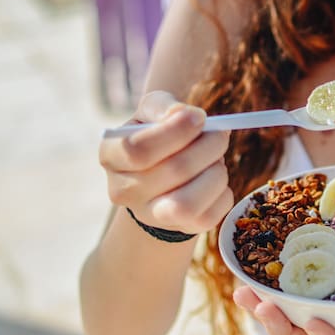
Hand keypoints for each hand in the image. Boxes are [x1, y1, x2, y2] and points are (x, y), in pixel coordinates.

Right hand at [99, 91, 232, 233]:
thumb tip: (184, 115)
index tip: (200, 117)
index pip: (138, 150)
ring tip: (217, 160)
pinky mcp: (182, 228)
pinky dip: (223, 194)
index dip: (177, 131)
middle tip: (220, 134)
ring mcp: (151, 215)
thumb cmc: (157, 136)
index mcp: (110, 155)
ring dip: (216, 174)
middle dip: (209, 146)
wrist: (163, 177)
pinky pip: (211, 216)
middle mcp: (123, 190)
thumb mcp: (152, 113)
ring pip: (189, 203)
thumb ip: (163, 106)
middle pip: (174, 170)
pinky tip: (215, 180)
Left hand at [234, 286, 334, 334]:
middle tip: (265, 308)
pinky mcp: (326, 281)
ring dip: (266, 309)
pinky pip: (293, 289)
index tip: (315, 321)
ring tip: (245, 292)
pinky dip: (270, 283)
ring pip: (293, 318)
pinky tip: (250, 271)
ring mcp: (334, 305)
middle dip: (283, 329)